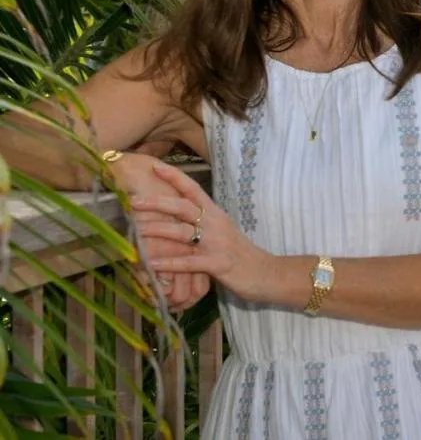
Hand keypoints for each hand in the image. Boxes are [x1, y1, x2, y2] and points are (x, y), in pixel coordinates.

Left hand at [131, 162, 273, 302]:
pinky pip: (189, 262)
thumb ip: (201, 224)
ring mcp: (217, 244)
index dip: (175, 177)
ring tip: (135, 232)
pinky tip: (151, 265)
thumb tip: (173, 219)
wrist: (267, 273)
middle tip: (133, 201)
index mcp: (216, 214)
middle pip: (184, 207)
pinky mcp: (218, 264)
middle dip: (158, 202)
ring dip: (157, 231)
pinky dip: (169, 263)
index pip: (194, 189)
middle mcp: (216, 224)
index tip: (154, 166)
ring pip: (183, 232)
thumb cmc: (240, 253)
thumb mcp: (221, 233)